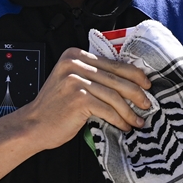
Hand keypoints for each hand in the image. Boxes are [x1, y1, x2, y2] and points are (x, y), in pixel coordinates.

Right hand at [13, 47, 152, 152]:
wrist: (34, 125)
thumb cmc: (55, 108)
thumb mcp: (72, 82)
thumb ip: (93, 76)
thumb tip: (128, 82)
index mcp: (74, 55)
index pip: (112, 63)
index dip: (133, 74)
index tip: (146, 84)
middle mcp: (74, 64)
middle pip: (116, 78)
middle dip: (136, 93)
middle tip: (147, 104)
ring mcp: (75, 80)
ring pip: (114, 95)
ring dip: (129, 110)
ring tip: (137, 120)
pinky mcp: (78, 98)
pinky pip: (107, 109)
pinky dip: (118, 119)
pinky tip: (124, 126)